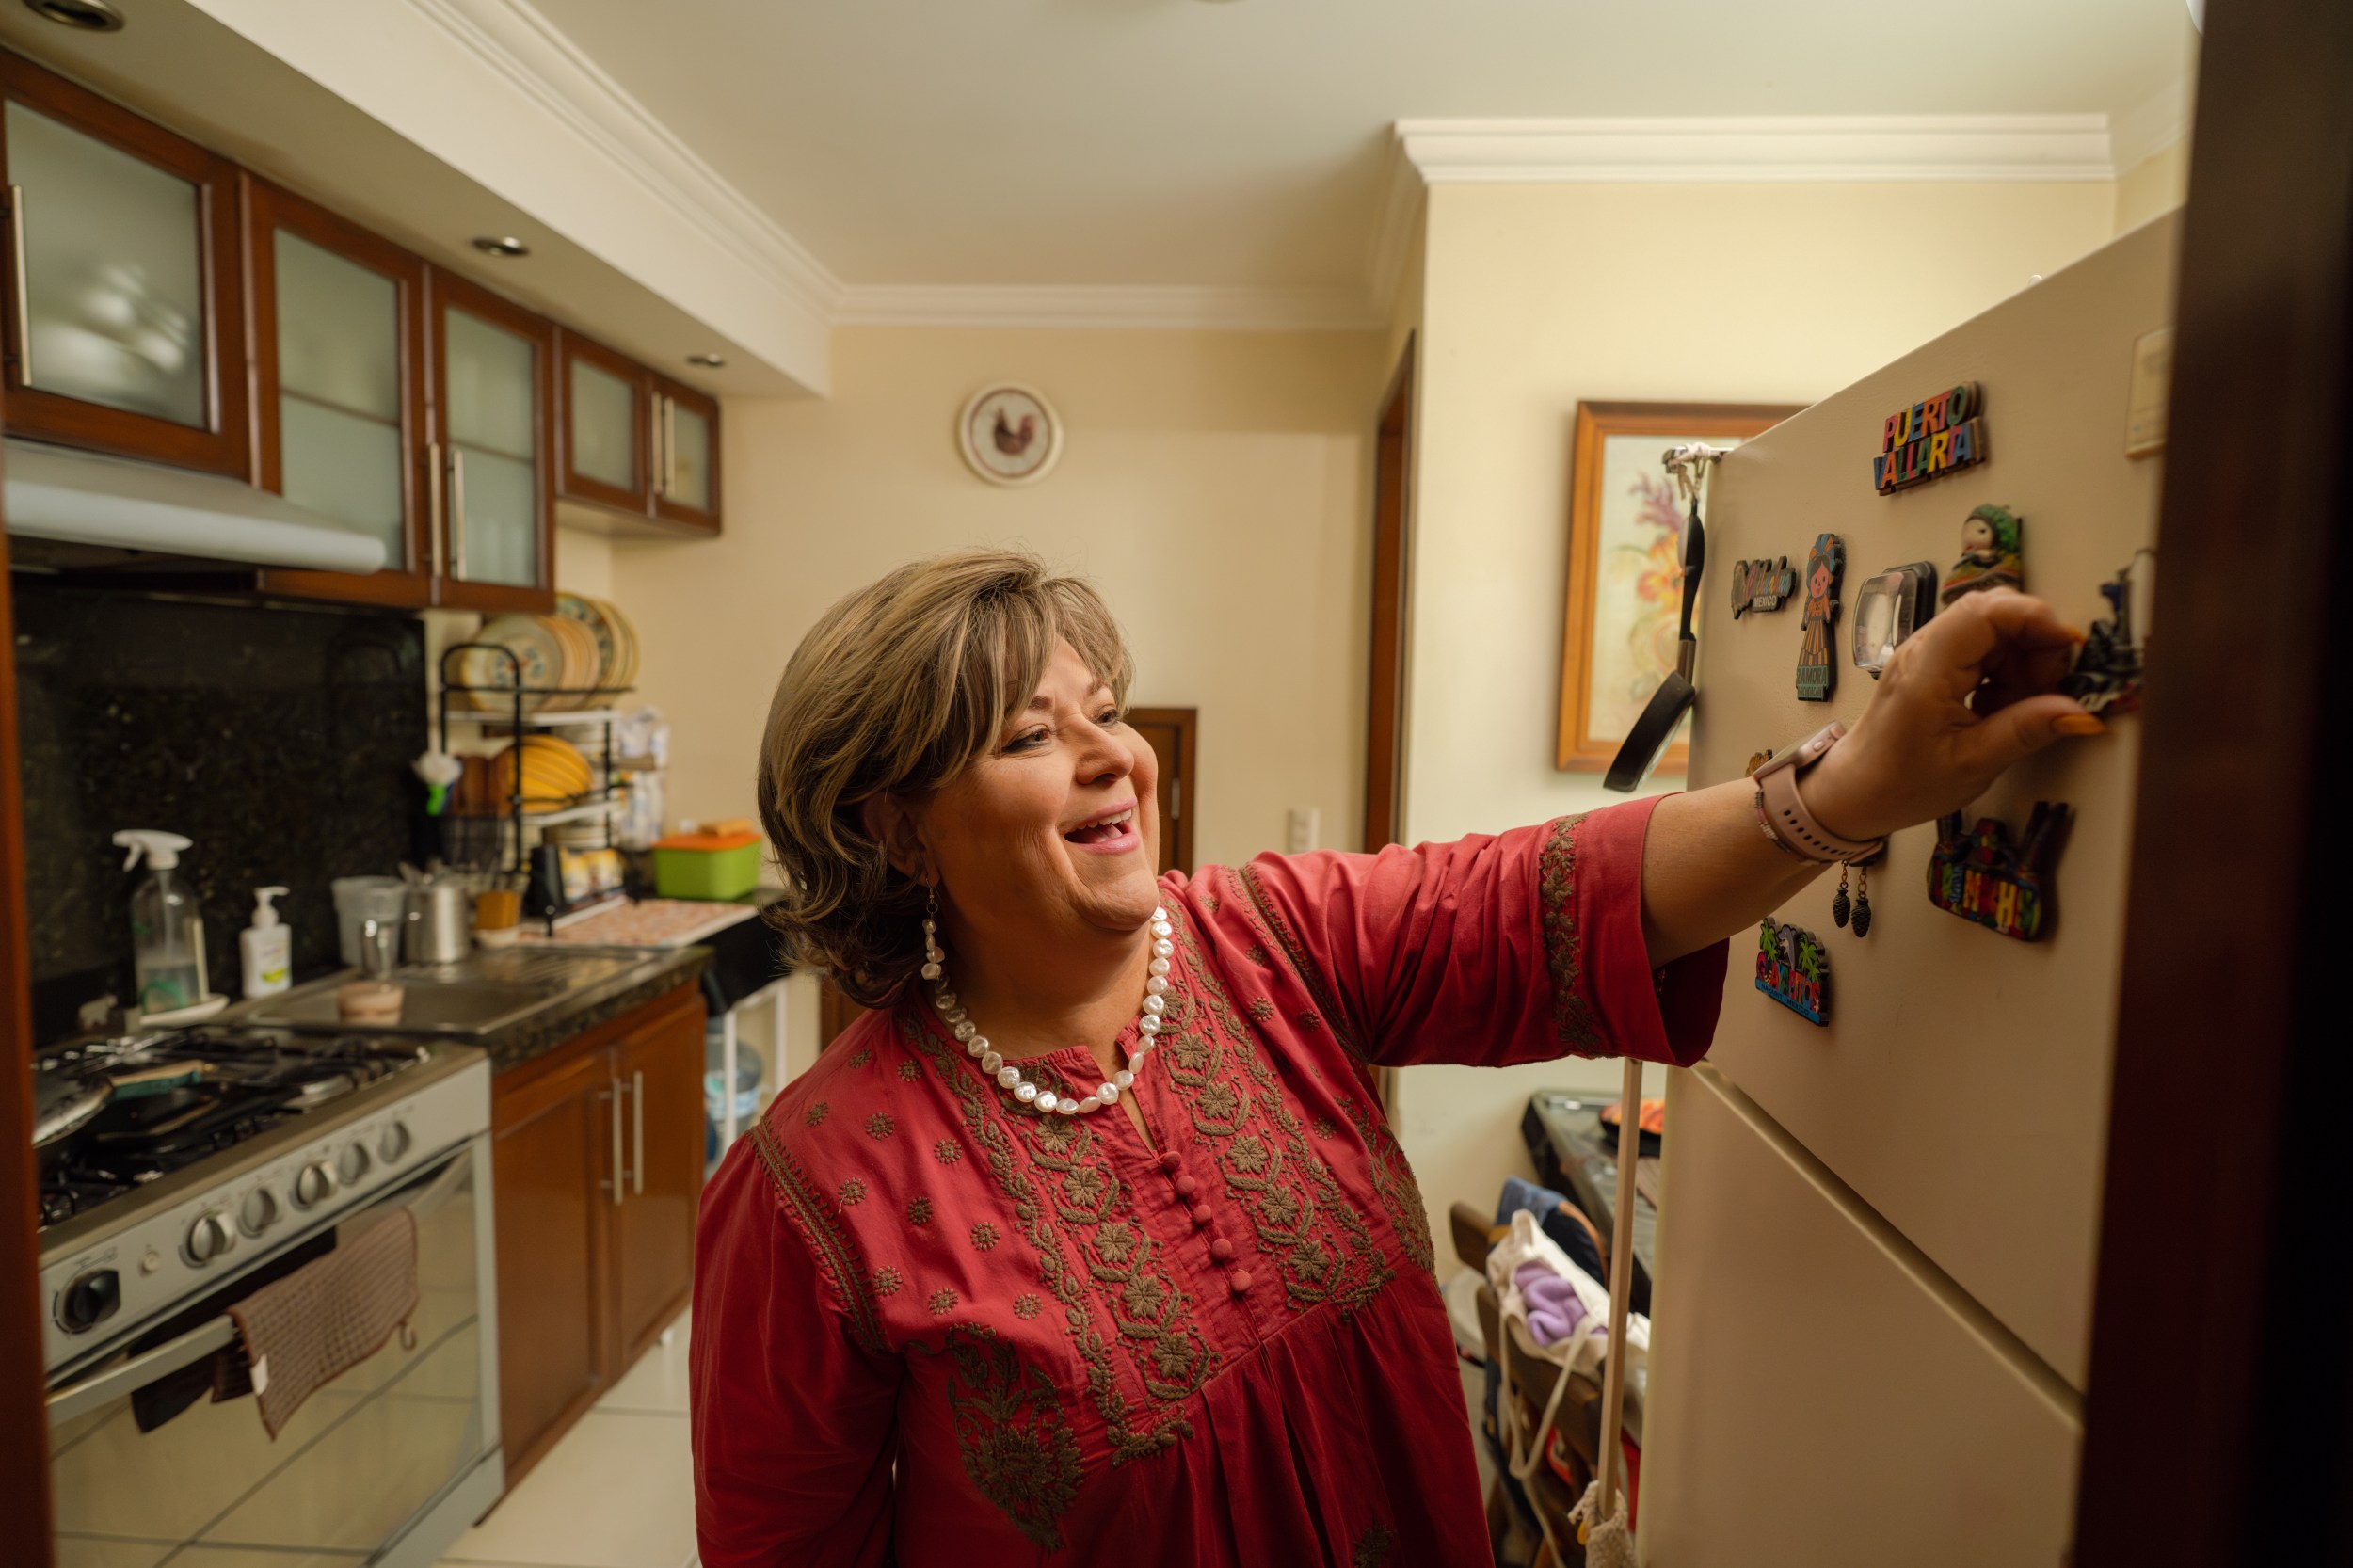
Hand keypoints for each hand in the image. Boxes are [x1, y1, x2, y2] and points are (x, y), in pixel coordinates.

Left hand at [1803, 589, 2100, 841]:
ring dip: (2023, 662)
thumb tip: (2081, 712)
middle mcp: (1925, 649)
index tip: (2069, 650)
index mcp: (1928, 667)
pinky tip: (2004, 709)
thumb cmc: (1902, 784)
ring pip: (1993, 633)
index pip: (1987, 611)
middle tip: (2048, 691)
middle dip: (2036, 643)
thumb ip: (2026, 731)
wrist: (1852, 793)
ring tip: (2024, 708)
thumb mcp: (1972, 764)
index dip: (2036, 618)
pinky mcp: (1933, 668)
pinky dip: (2006, 673)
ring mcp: (1928, 655)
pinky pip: (1982, 652)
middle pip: (1994, 614)